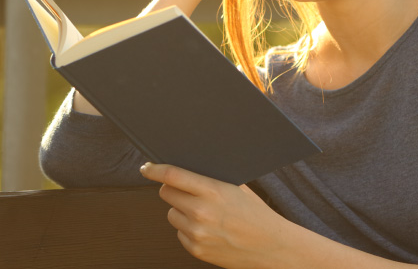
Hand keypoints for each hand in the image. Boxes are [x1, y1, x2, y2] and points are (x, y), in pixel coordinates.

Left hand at [140, 162, 289, 267]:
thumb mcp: (237, 188)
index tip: (146, 167)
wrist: (270, 247)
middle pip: (166, 193)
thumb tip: (185, 167)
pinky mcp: (196, 249)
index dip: (155, 169)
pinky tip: (208, 229)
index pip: (173, 176)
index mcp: (213, 191)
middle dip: (172, 188)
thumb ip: (211, 178)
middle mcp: (201, 212)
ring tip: (204, 213)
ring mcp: (197, 233)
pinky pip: (179, 232)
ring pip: (171, 213)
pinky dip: (188, 229)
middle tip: (185, 190)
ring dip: (181, 210)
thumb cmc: (255, 213)